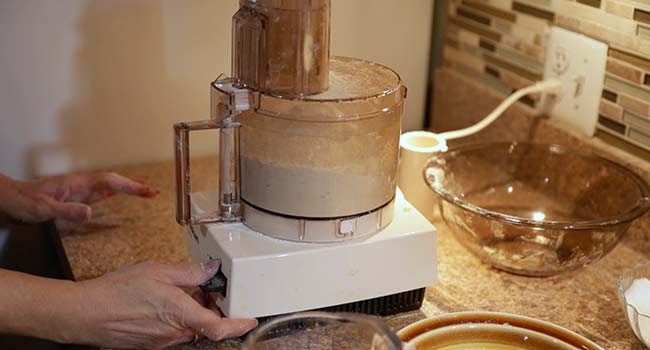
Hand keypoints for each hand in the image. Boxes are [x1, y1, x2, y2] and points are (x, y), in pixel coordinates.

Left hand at [0, 172, 157, 222]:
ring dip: (127, 188)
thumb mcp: (44, 210)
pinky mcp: (76, 198)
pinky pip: (100, 194)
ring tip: (146, 190)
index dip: (128, 186)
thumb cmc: (24, 202)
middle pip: (114, 182)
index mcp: (77, 184)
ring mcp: (79, 191)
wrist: (11, 199)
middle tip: (154, 192)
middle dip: (135, 186)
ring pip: (109, 186)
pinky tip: (120, 194)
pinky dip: (115, 193)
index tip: (145, 190)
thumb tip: (90, 212)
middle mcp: (81, 185)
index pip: (109, 182)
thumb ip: (67, 211)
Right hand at [65, 260, 256, 348]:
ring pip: (191, 329)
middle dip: (216, 310)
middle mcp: (174, 333)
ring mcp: (163, 341)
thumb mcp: (158, 272)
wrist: (85, 313)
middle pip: (208, 326)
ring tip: (187, 292)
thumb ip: (189, 273)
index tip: (251, 319)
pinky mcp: (151, 343)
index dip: (240, 325)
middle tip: (213, 291)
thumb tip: (210, 269)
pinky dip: (180, 318)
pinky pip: (175, 332)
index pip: (220, 327)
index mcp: (181, 314)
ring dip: (197, 313)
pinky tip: (169, 302)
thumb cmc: (117, 292)